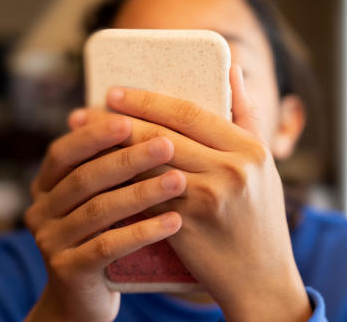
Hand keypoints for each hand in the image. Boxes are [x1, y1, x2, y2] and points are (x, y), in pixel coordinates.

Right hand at [24, 115, 185, 321]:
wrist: (85, 297)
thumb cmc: (106, 233)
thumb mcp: (102, 197)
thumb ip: (114, 166)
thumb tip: (157, 121)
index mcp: (47, 185)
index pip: (65, 152)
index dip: (94, 135)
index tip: (130, 120)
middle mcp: (41, 210)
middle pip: (85, 178)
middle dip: (128, 159)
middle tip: (166, 145)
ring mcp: (51, 242)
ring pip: (98, 211)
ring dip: (142, 193)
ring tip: (179, 181)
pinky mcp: (68, 271)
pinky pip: (108, 247)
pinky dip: (143, 231)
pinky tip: (175, 221)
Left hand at [74, 65, 311, 320]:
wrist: (262, 277)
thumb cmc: (262, 218)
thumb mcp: (265, 165)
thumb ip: (247, 116)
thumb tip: (232, 69)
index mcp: (251, 149)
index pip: (191, 112)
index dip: (148, 100)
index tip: (116, 92)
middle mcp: (232, 170)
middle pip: (163, 134)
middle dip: (118, 120)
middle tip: (85, 112)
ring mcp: (209, 198)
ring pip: (148, 163)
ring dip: (110, 149)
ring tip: (81, 139)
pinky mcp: (187, 225)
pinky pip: (145, 196)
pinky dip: (119, 183)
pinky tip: (97, 176)